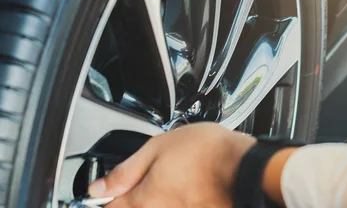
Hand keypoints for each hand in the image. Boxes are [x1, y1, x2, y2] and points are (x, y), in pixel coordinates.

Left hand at [88, 122, 255, 207]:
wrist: (246, 168)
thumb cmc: (208, 154)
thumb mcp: (158, 147)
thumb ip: (125, 171)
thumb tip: (98, 188)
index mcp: (142, 201)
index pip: (108, 207)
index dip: (107, 194)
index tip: (112, 185)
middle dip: (134, 196)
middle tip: (150, 176)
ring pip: (157, 207)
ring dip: (157, 197)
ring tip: (174, 177)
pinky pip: (175, 206)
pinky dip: (176, 199)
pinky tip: (188, 185)